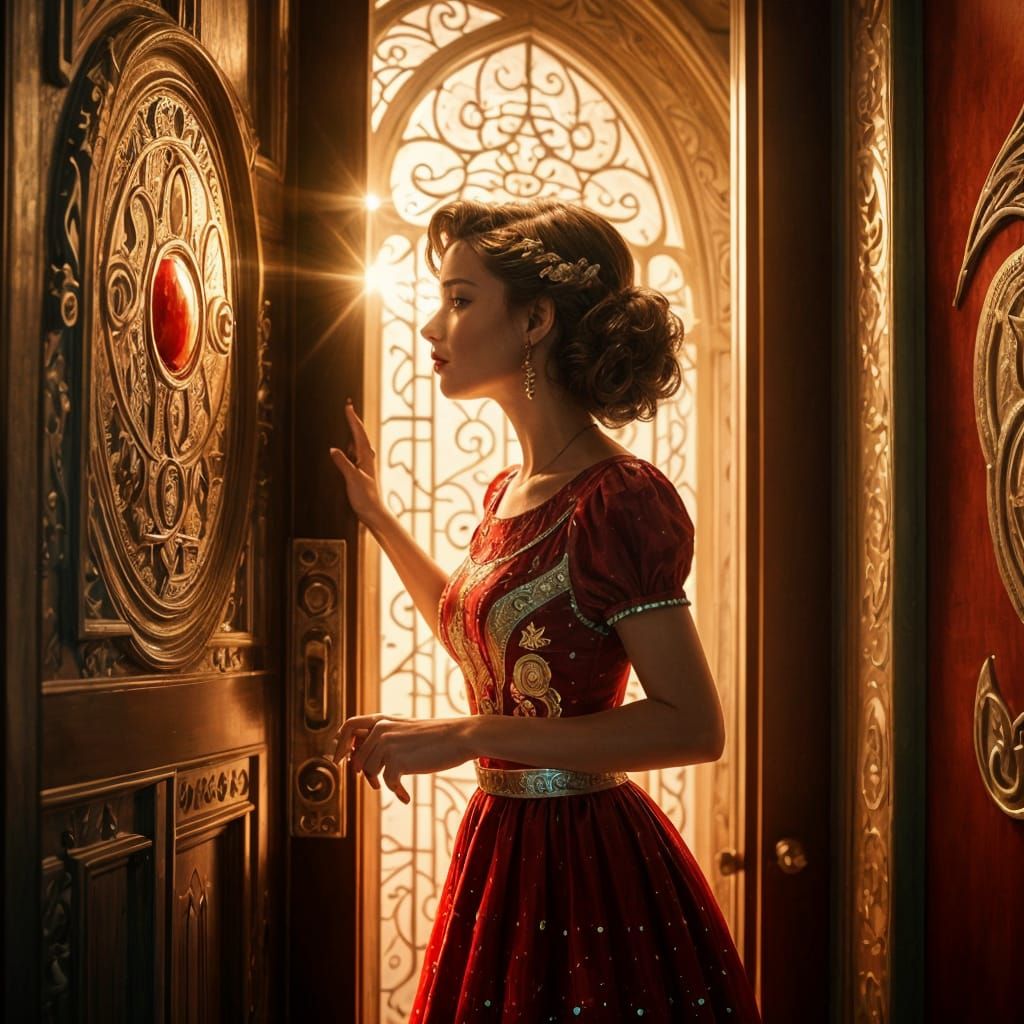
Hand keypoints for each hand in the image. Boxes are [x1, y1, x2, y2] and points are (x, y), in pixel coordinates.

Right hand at [329, 400, 386, 528]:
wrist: (373, 513)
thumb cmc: (365, 498)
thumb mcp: (352, 479)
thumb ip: (343, 464)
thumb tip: (333, 449)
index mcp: (365, 457)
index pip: (358, 433)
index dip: (353, 419)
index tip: (348, 406)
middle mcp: (366, 459)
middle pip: (359, 435)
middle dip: (353, 421)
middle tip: (347, 407)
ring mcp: (364, 465)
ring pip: (357, 444)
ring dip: (352, 432)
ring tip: (346, 421)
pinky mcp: (360, 472)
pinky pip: (354, 454)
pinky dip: (349, 446)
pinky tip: (345, 447)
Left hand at [332, 713, 475, 804]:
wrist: (459, 736)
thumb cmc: (436, 736)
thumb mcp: (405, 730)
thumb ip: (384, 737)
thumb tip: (358, 759)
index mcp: (382, 720)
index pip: (348, 726)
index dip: (340, 744)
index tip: (338, 760)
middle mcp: (381, 730)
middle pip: (357, 757)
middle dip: (363, 774)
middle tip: (374, 784)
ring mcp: (388, 745)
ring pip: (369, 772)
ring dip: (381, 782)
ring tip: (397, 785)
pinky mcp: (397, 760)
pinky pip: (388, 783)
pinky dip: (397, 792)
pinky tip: (406, 796)